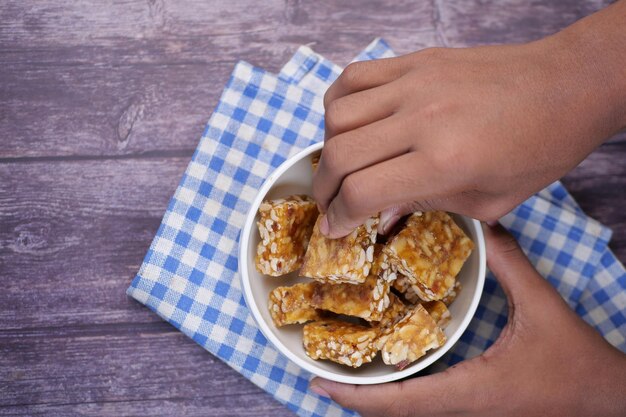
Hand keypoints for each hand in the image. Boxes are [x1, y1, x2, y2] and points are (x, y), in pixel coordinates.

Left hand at [309, 224, 625, 416]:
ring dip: (375, 394)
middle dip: (355, 395)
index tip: (319, 383)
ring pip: (408, 410)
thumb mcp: (542, 307)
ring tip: (343, 368)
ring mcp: (467, 409)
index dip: (356, 396)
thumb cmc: (576, 364)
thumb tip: (484, 227)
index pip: (401, 402)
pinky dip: (400, 389)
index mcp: (469, 391)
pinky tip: (389, 368)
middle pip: (394, 411)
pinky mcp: (475, 405)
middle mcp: (460, 407)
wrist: (607, 399)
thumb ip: (510, 265)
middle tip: (319, 371)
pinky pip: (427, 402)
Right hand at [313, 2, 625, 237]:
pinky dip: (338, 104)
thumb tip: (379, 211)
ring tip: (342, 164)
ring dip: (328, 146)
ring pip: (336, 114)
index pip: (362, 192)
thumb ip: (425, 206)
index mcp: (444, 161)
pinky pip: (354, 77)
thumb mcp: (488, 201)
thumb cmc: (538, 149)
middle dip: (324, 189)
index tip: (335, 228)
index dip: (339, 217)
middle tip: (329, 203)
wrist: (567, 85)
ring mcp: (415, 82)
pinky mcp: (416, 61)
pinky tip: (348, 123)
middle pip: (339, 155)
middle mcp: (421, 119)